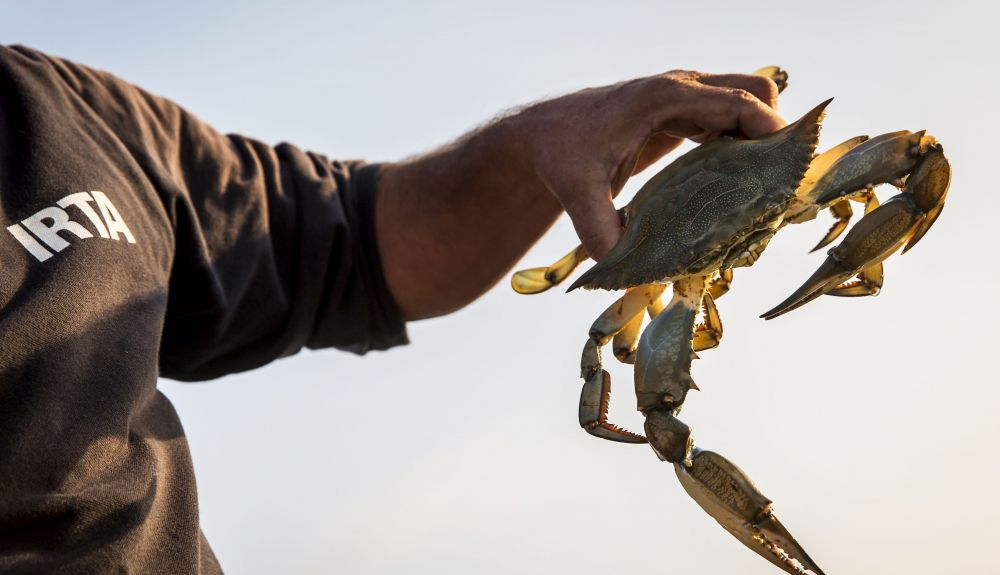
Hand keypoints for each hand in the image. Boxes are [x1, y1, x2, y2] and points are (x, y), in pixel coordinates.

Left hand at [511, 71, 784, 259]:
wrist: (542, 136)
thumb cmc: (560, 155)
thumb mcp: (577, 194)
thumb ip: (601, 231)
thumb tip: (630, 271)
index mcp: (661, 98)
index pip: (735, 101)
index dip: (771, 128)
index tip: (790, 166)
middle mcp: (679, 90)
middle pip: (753, 92)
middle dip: (775, 131)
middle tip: (778, 183)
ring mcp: (683, 99)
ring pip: (745, 103)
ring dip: (761, 139)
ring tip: (767, 190)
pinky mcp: (682, 115)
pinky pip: (728, 119)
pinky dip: (743, 143)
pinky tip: (739, 185)